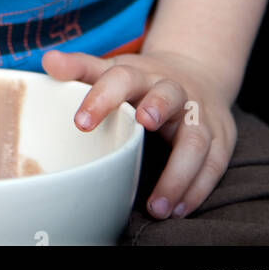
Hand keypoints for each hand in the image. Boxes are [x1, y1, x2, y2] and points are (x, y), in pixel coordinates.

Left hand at [40, 47, 237, 219]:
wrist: (195, 74)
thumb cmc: (142, 81)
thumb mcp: (113, 69)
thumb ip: (80, 69)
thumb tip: (48, 60)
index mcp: (140, 74)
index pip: (120, 78)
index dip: (102, 97)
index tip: (81, 122)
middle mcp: (173, 89)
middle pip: (167, 94)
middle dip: (157, 107)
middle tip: (144, 124)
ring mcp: (199, 113)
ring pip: (196, 138)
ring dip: (180, 172)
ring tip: (157, 206)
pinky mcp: (220, 137)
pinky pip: (214, 163)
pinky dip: (198, 188)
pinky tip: (179, 209)